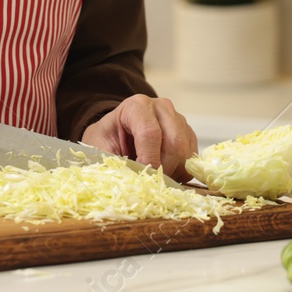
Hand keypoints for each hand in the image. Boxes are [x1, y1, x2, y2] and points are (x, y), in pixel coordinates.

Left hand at [81, 95, 197, 180]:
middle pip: (174, 143)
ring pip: (185, 152)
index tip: (144, 179)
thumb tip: (131, 183)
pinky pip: (191, 158)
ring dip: (173, 172)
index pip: (150, 133)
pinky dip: (180, 172)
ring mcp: (178, 119)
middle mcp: (161, 108)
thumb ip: (115, 164)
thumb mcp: (101, 149)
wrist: (115, 133)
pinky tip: (163, 173)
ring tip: (154, 179)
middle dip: (164, 169)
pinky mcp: (187, 133)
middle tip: (150, 184)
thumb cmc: (107, 140)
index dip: (149, 160)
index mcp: (137, 106)